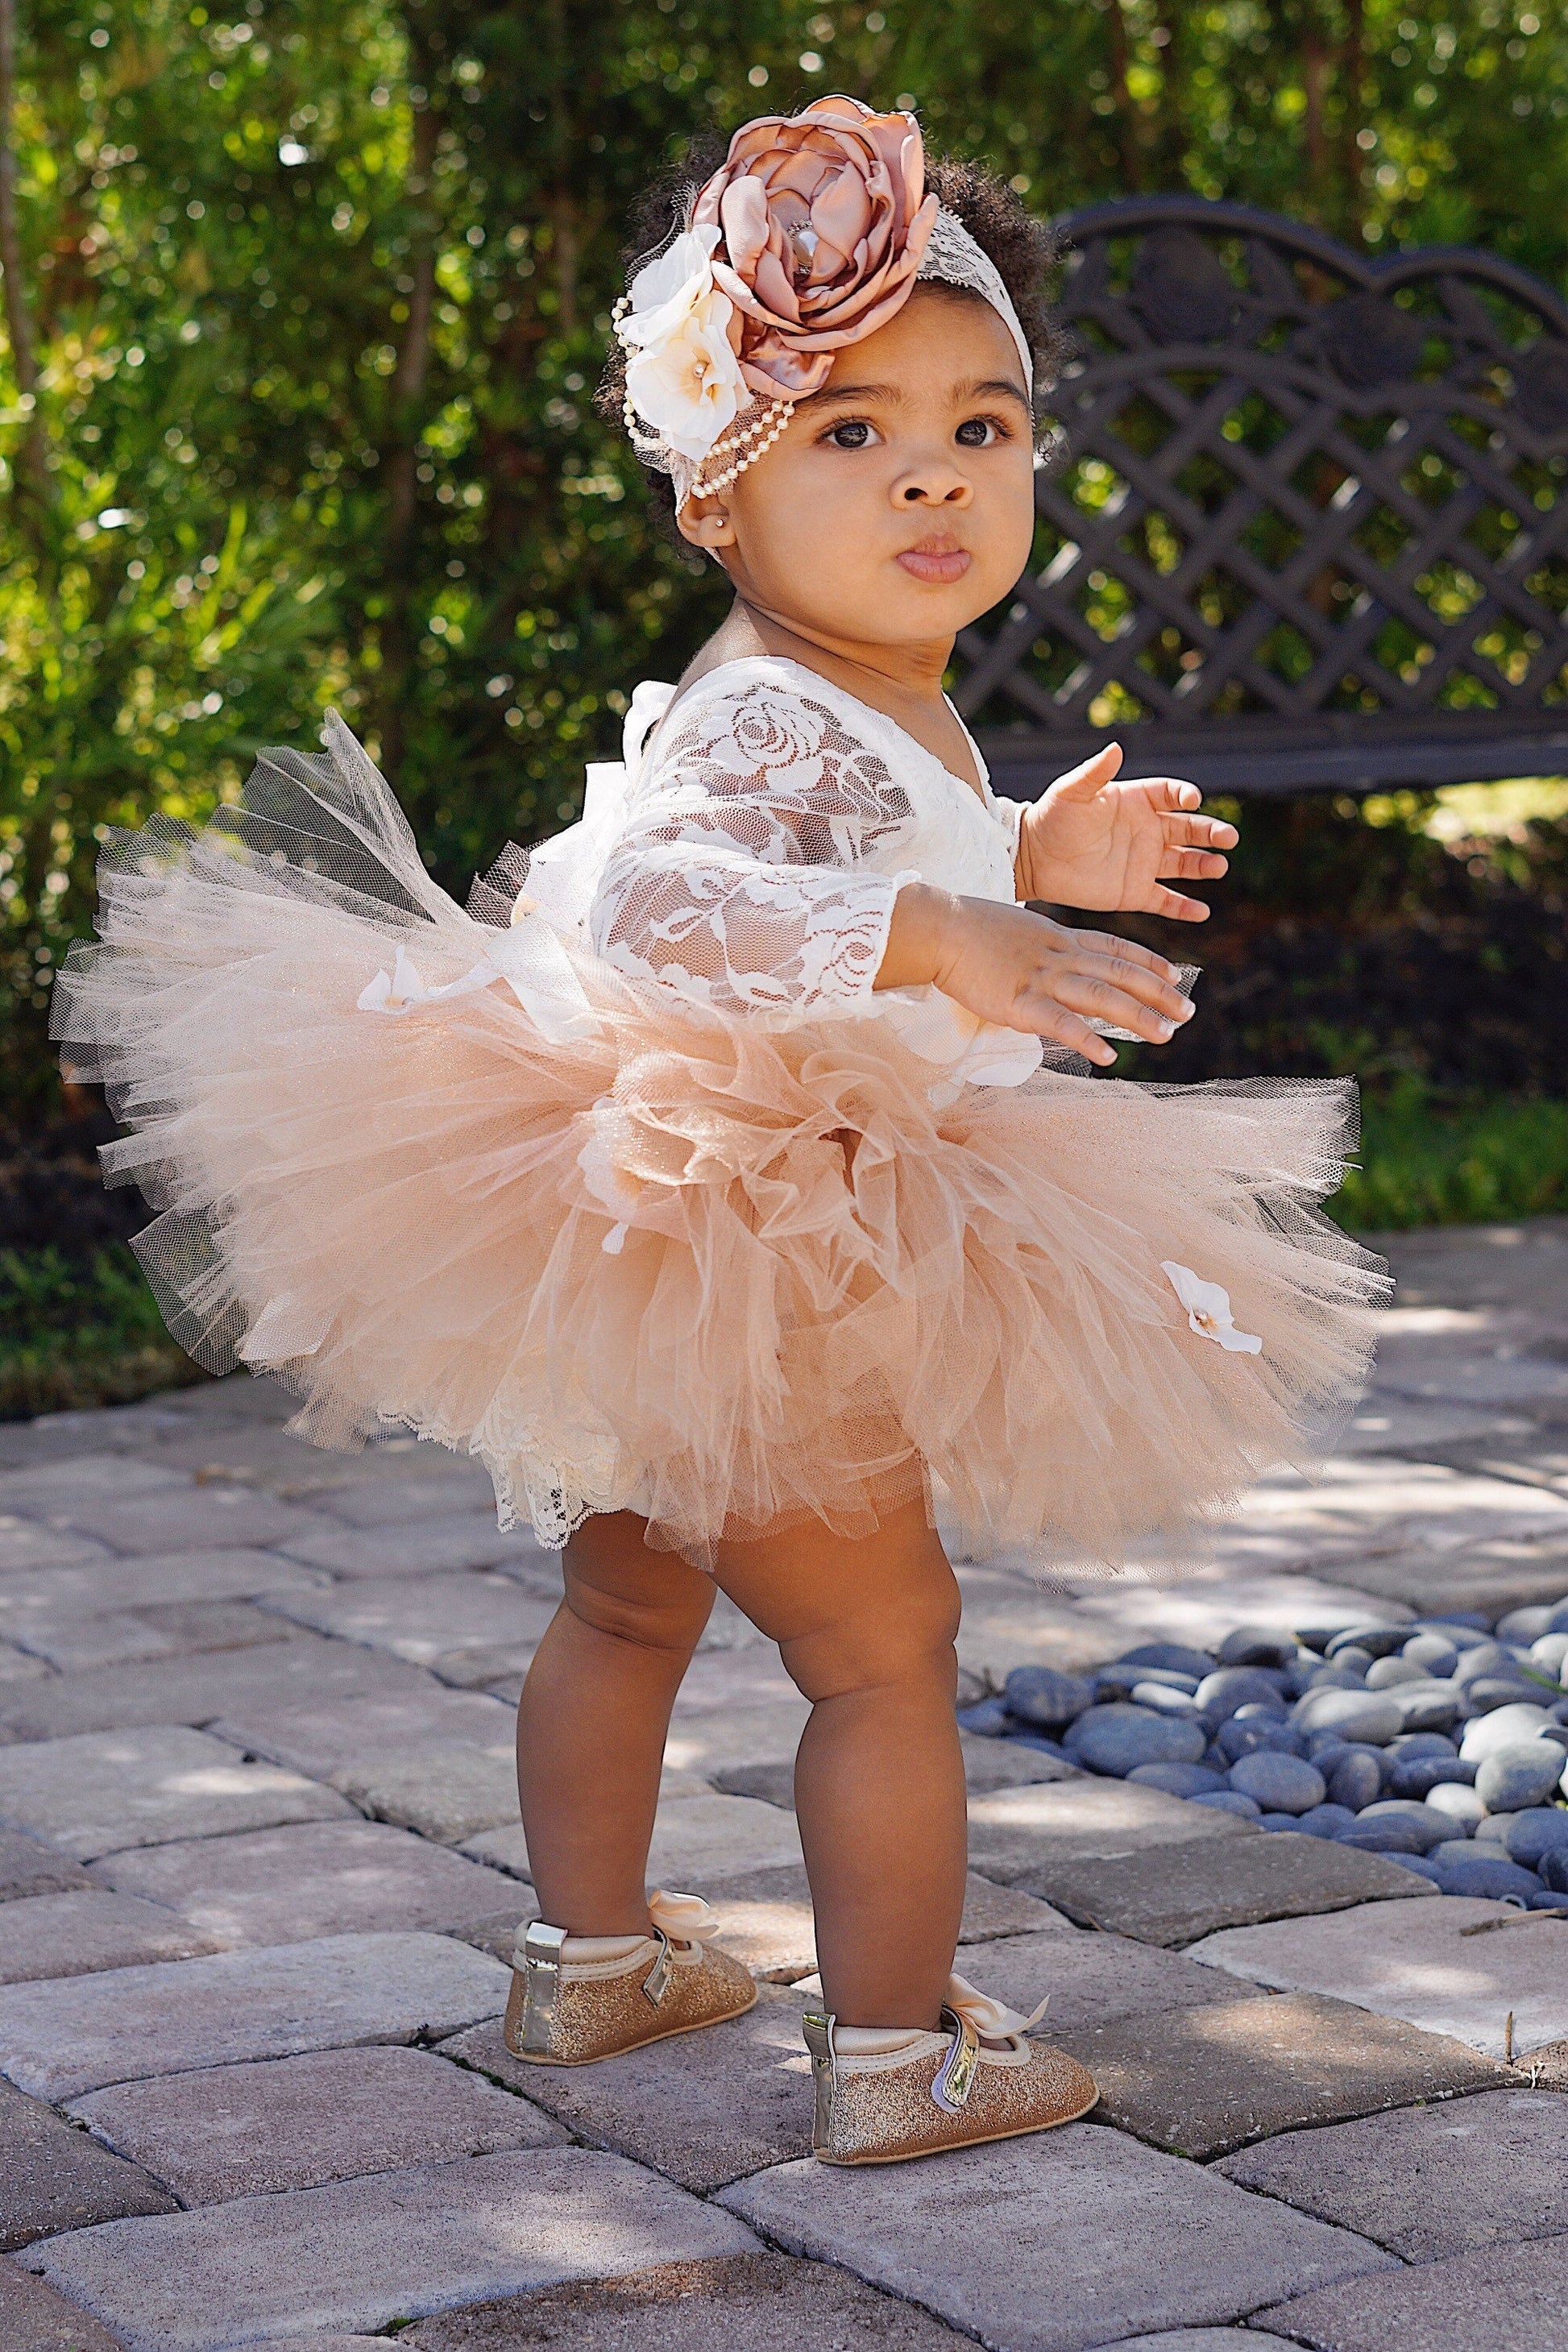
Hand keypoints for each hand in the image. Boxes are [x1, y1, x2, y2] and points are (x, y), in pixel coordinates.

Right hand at [878, 887, 1194, 1068]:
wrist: (939, 929)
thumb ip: (1042, 948)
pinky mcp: (1019, 1001)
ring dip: (1138, 1016)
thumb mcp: (1019, 930)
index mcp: (1060, 938)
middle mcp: (1060, 956)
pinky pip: (1060, 1022)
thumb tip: (1054, 963)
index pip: (1116, 949)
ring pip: (1102, 997)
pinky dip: (1086, 1038)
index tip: (1175, 976)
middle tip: (1188, 1013)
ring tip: (1166, 1035)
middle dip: (1159, 994)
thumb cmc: (970, 929)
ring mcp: (1042, 978)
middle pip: (1121, 974)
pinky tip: (1108, 1055)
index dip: (1149, 962)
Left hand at [1016, 743, 1236, 922]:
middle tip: (1229, 837)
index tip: (1192, 800)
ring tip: (1220, 867)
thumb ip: (1095, 773)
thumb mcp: (1071, 792)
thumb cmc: (1051, 819)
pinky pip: (1165, 900)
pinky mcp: (1134, 892)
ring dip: (1204, 865)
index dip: (1183, 796)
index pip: (1170, 795)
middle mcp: (1146, 831)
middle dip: (1210, 833)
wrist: (1033, 859)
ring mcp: (1143, 863)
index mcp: (1135, 802)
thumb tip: (1116, 747)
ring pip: (1184, 863)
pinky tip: (1202, 912)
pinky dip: (1184, 908)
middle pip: (1187, 830)